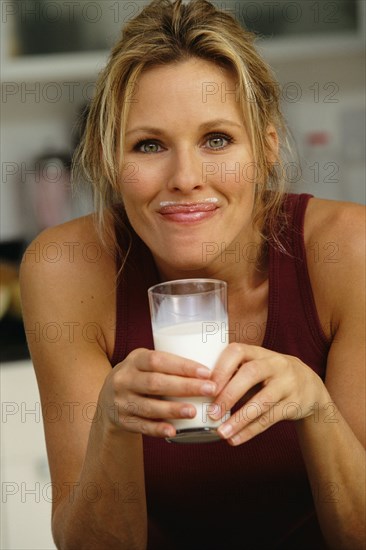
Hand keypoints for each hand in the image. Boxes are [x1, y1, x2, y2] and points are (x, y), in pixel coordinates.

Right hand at [99, 348, 216, 438]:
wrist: (108, 399)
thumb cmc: (139, 376)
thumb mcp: (145, 363)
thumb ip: (168, 363)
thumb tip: (210, 366)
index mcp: (134, 360)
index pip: (157, 360)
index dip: (182, 366)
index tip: (207, 372)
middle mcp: (124, 379)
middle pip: (156, 383)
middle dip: (185, 387)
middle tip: (211, 390)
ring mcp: (121, 401)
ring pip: (149, 406)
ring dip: (173, 410)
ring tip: (195, 411)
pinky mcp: (122, 421)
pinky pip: (141, 426)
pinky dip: (157, 429)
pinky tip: (173, 431)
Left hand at [208, 343, 327, 445]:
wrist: (309, 385)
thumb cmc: (268, 376)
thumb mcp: (254, 365)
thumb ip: (232, 373)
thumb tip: (198, 391)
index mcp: (258, 352)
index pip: (237, 351)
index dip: (221, 368)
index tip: (205, 386)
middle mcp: (275, 363)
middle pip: (251, 374)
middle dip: (229, 394)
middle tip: (211, 413)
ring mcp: (287, 383)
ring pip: (262, 401)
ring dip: (240, 418)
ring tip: (221, 432)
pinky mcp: (295, 403)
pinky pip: (270, 418)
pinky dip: (250, 430)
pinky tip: (235, 439)